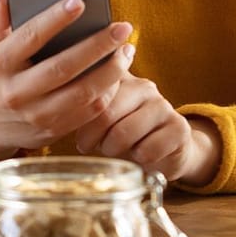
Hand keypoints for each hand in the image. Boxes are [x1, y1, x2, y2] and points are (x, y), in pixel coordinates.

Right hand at [0, 0, 132, 160]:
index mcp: (0, 65)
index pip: (30, 37)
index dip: (55, 18)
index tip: (80, 1)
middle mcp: (17, 92)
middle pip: (64, 67)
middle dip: (98, 45)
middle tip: (122, 28)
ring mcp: (36, 114)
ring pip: (82, 93)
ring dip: (111, 71)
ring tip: (127, 50)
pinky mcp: (54, 130)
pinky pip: (89, 112)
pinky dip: (108, 91)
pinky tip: (119, 73)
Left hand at [74, 47, 220, 184]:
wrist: (164, 151)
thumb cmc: (121, 133)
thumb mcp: (98, 117)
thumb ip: (82, 106)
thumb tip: (56, 107)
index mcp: (119, 77)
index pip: (92, 89)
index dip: (79, 116)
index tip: (79, 133)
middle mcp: (143, 86)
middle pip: (105, 112)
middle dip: (92, 138)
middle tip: (91, 146)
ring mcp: (163, 106)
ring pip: (124, 133)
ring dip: (114, 150)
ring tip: (115, 149)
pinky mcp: (179, 128)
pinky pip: (147, 150)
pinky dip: (138, 159)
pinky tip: (140, 155)